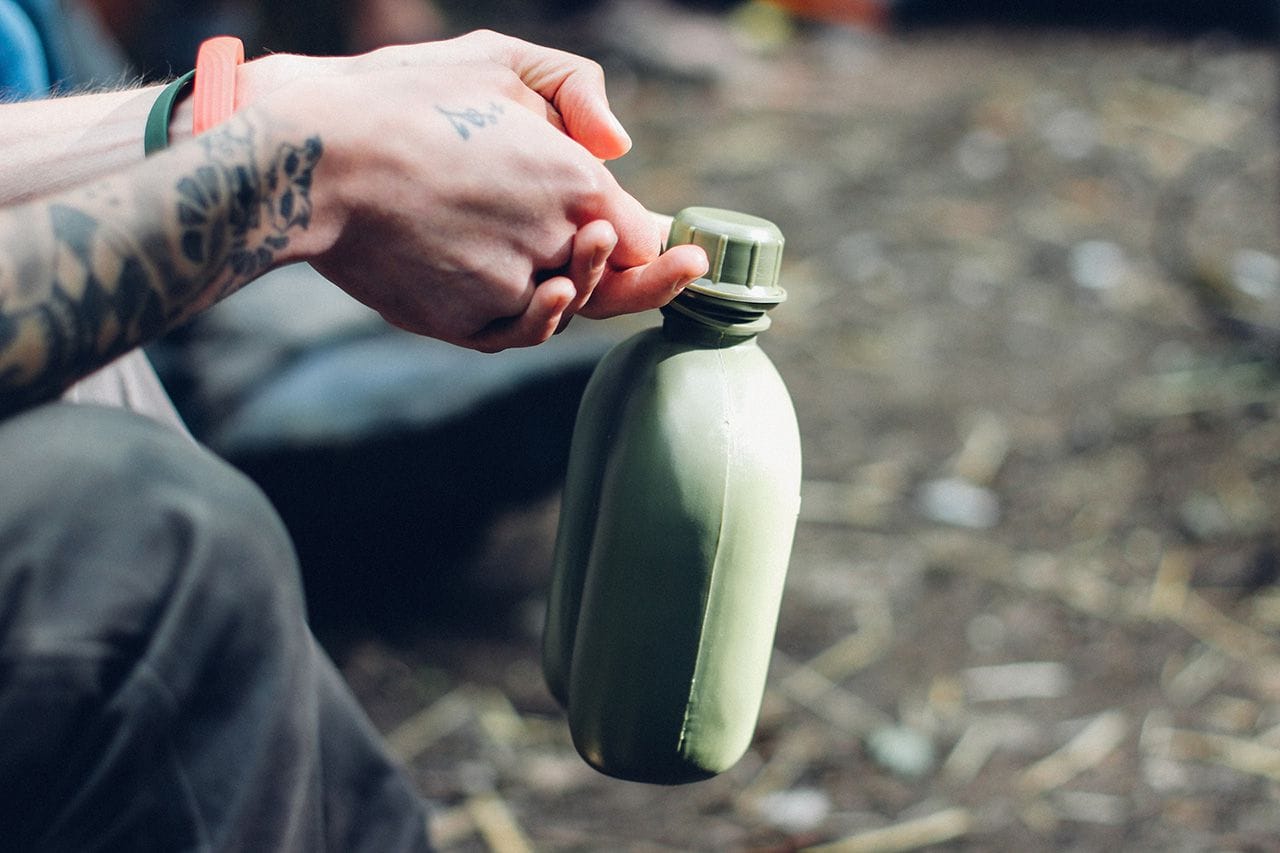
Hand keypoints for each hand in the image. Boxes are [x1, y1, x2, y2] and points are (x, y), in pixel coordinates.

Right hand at [248, 32, 706, 349]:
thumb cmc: (404, 98)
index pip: (640, 231)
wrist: (310, 159)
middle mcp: (553, 240)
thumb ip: (573, 87)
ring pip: (565, 307)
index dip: (661, 241)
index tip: (680, 246)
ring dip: (580, 287)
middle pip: (613, 277)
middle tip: (685, 269)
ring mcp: (509, 288)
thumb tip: (620, 146)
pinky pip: (516, 332)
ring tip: (587, 260)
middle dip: (648, 273)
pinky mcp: (464, 323)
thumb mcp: (496, 58)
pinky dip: (539, 318)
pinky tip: (555, 299)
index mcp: (573, 179)